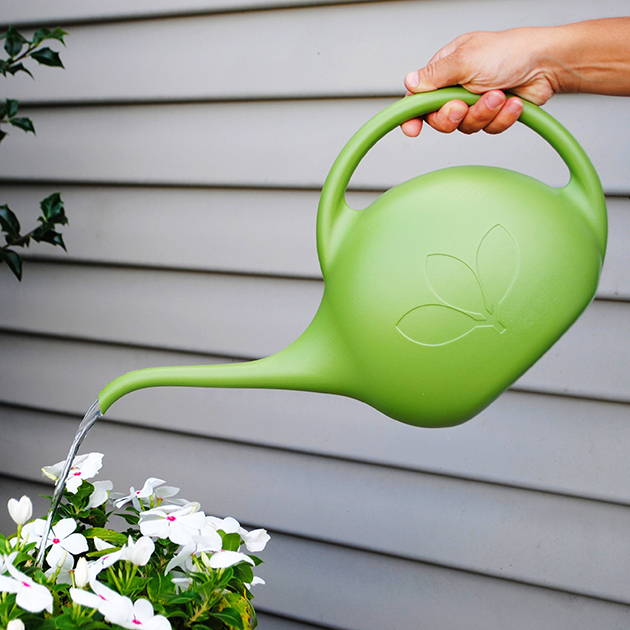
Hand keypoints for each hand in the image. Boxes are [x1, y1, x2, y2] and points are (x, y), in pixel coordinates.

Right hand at [401, 27, 560, 136]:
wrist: (547, 63)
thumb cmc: (511, 51)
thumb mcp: (465, 60)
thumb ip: (435, 76)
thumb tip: (408, 82)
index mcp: (445, 70)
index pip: (419, 96)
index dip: (413, 115)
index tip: (412, 129)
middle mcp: (457, 87)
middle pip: (440, 119)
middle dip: (454, 116)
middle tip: (463, 106)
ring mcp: (475, 103)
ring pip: (465, 127)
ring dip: (484, 113)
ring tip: (498, 95)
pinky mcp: (493, 115)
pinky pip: (488, 129)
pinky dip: (501, 118)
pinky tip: (512, 103)